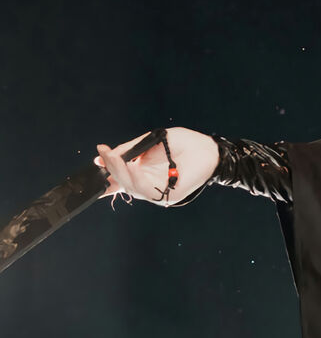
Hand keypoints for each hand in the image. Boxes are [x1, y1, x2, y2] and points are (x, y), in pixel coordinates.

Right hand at [94, 128, 218, 205]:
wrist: (207, 148)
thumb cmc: (182, 143)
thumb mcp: (151, 141)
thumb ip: (130, 149)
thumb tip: (105, 155)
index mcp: (142, 173)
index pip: (120, 178)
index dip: (107, 172)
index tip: (96, 160)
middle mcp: (148, 184)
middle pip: (122, 183)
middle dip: (111, 169)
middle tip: (103, 155)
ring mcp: (158, 192)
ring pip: (132, 187)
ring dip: (120, 173)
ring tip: (113, 158)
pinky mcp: (169, 196)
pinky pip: (146, 190)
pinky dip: (135, 178)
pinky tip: (130, 166)